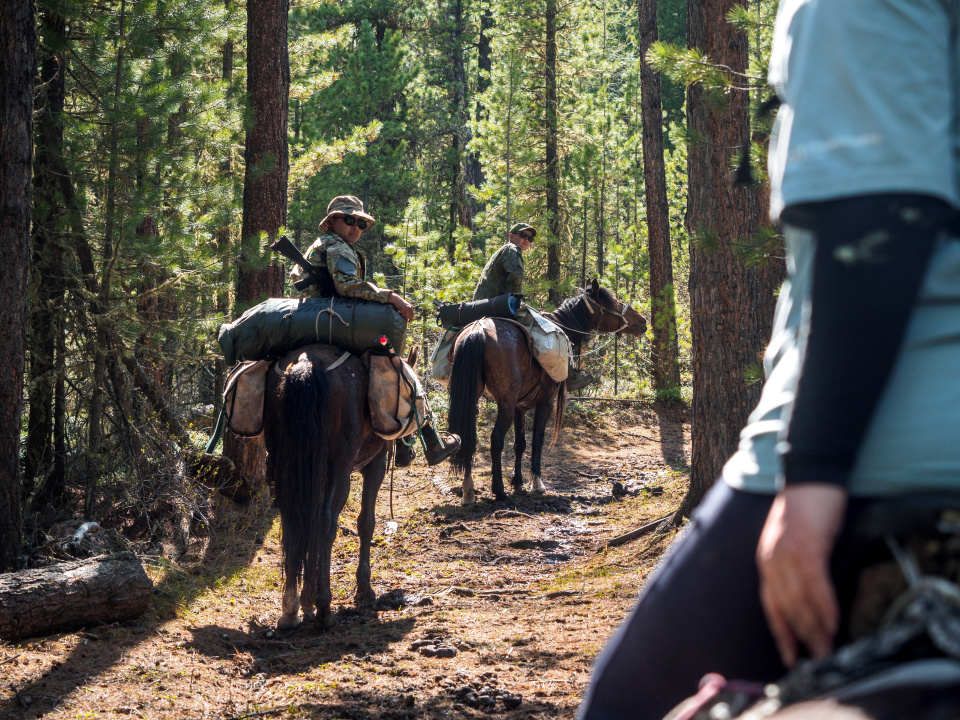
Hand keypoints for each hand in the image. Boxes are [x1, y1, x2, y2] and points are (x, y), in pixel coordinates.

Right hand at [390, 293, 414, 320]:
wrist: (396, 299)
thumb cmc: (400, 303)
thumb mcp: (405, 306)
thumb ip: (407, 310)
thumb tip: (408, 317)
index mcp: (410, 307)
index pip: (412, 315)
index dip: (411, 318)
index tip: (409, 321)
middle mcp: (409, 308)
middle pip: (410, 316)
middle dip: (407, 318)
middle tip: (404, 319)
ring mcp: (406, 308)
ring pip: (407, 316)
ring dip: (404, 317)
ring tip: (401, 314)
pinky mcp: (403, 309)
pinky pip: (403, 315)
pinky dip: (401, 315)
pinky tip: (400, 313)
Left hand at [756, 483, 847, 666]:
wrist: (810, 476)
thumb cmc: (807, 509)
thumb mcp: (795, 542)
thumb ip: (795, 567)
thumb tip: (808, 596)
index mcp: (767, 561)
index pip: (771, 604)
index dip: (781, 631)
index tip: (790, 656)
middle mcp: (771, 560)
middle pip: (785, 607)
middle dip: (801, 638)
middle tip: (816, 662)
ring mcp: (786, 553)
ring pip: (799, 600)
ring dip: (814, 628)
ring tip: (827, 651)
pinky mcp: (806, 546)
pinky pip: (814, 583)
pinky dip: (823, 605)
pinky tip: (832, 623)